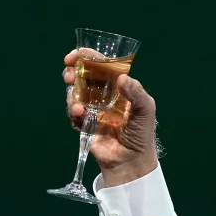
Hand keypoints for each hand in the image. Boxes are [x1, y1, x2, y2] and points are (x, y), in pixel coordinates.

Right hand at [62, 49, 158, 185]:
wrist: (131, 161)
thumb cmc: (142, 132)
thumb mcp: (146, 110)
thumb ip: (136, 92)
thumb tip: (122, 77)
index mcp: (118, 87)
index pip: (102, 66)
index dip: (88, 58)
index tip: (76, 55)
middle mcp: (103, 95)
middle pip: (83, 77)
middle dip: (73, 73)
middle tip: (69, 75)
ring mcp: (92, 109)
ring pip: (75, 94)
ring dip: (72, 95)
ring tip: (77, 106)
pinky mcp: (85, 124)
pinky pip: (74, 114)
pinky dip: (73, 112)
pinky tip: (80, 116)